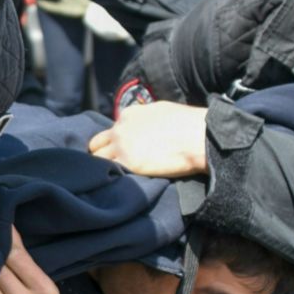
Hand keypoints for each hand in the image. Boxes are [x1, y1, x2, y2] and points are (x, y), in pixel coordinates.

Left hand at [89, 101, 208, 177]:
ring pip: (97, 159)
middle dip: (102, 154)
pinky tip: (118, 182)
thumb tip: (142, 126)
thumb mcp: (160, 111)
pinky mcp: (127, 164)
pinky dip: (111, 177)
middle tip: (113, 165)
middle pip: (96, 144)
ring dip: (104, 167)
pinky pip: (109, 172)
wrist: (198, 137)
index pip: (110, 130)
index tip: (124, 151)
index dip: (115, 142)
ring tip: (114, 177)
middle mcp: (119, 128)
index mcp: (127, 114)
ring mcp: (121, 146)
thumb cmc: (187, 123)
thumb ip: (144, 118)